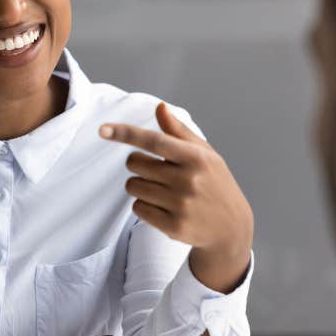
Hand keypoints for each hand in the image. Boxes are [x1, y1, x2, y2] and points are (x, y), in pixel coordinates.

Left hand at [100, 103, 252, 293]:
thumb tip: (159, 107)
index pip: (154, 140)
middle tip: (157, 171)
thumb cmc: (214, 183)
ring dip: (140, 186)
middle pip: (134, 164)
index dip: (126, 133)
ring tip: (163, 191)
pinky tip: (164, 208)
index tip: (103, 130)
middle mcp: (188, 180)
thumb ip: (178, 131)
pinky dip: (145, 206)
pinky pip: (138, 209)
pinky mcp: (173, 226)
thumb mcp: (204, 154)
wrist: (232, 228)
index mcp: (196, 157)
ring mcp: (181, 205)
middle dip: (138, 165)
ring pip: (133, 186)